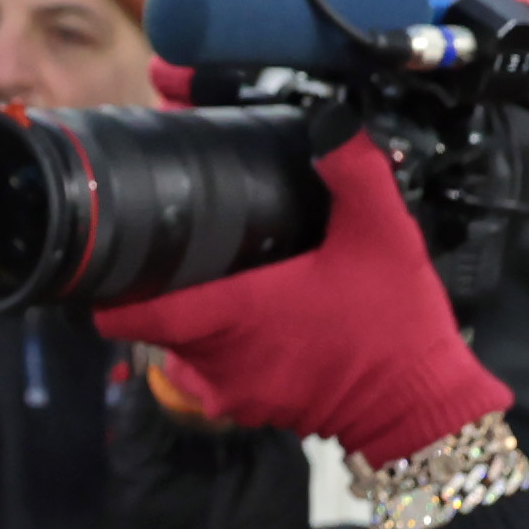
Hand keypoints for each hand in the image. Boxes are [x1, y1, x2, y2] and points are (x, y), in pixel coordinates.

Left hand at [94, 104, 505, 465]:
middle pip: (152, 325)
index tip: (112, 258)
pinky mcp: (247, 410)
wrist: (419, 405)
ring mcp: (228, 391)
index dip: (108, 290)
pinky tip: (249, 323)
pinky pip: (210, 375)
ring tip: (218, 282)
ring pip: (179, 351)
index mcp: (231, 315)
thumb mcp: (382, 234)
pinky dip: (215, 351)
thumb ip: (353, 171)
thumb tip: (332, 118)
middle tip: (178, 252)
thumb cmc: (393, 322)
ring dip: (189, 322)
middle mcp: (215, 360)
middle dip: (157, 292)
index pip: (130, 315)